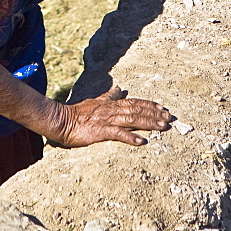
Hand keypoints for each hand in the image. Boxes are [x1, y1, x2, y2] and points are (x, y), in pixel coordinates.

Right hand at [47, 86, 172, 147]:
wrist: (62, 121)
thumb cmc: (78, 113)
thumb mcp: (96, 101)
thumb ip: (109, 96)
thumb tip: (119, 89)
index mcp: (111, 104)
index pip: (134, 102)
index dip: (149, 104)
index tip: (162, 107)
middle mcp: (111, 110)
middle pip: (137, 110)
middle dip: (154, 114)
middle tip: (169, 118)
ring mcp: (106, 120)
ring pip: (131, 120)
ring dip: (148, 123)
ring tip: (162, 127)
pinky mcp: (100, 131)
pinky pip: (117, 134)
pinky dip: (130, 137)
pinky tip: (141, 141)